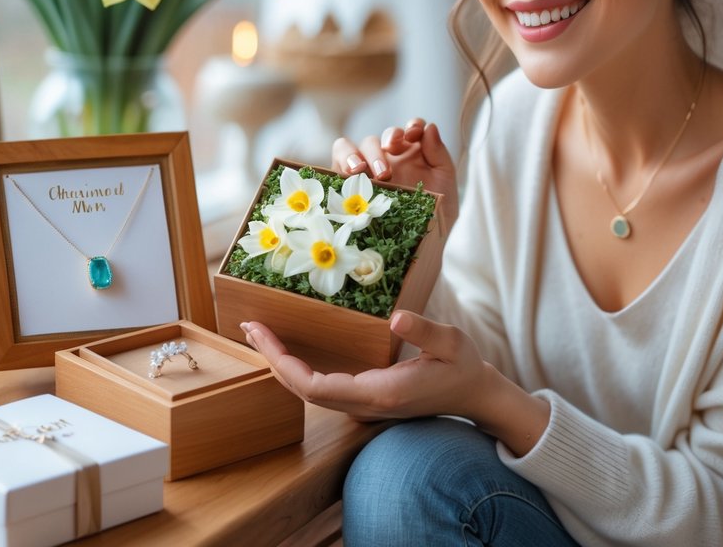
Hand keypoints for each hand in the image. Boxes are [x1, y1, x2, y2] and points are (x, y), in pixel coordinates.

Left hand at [242, 313, 551, 454]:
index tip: (261, 333)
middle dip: (272, 359)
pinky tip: (288, 349)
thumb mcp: (453, 342)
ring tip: (261, 333)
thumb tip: (396, 317)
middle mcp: (364, 404)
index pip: (314, 387)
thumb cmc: (463, 367)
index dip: (282, 363)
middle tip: (249, 326)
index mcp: (379, 392)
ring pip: (308, 392)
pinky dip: (297, 369)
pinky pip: (320, 388)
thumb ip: (425, 331)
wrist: (473, 396)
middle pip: (302, 391)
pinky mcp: (362, 398)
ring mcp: (362, 405)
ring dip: (281, 365)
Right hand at [332, 118, 457, 230]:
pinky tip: (348, 175)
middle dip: (380, 148)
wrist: (422, 248)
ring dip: (355, 153)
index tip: (412, 134)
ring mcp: (365, 172)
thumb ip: (438, 154)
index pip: (408, 130)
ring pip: (351, 146)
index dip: (410, 126)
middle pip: (379, 138)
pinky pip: (336, 165)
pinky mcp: (346, 185)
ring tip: (360, 170)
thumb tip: (429, 127)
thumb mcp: (444, 185)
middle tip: (386, 172)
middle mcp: (387, 159)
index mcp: (412, 155)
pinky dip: (340, 163)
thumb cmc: (437, 218)